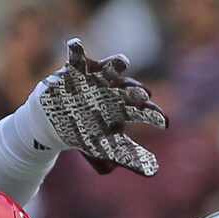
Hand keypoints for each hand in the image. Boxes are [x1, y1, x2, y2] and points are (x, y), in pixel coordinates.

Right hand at [38, 38, 166, 176]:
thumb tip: (154, 172)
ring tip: (122, 62)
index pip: (143, 110)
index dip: (152, 115)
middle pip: (129, 89)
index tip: (164, 122)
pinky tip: (75, 45)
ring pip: (109, 69)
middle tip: (144, 96)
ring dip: (115, 65)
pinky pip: (75, 57)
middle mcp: (114, 89)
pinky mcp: (76, 70)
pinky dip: (75, 51)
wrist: (55, 121)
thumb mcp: (106, 148)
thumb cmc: (85, 132)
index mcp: (124, 108)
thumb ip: (129, 157)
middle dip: (136, 91)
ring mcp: (96, 78)